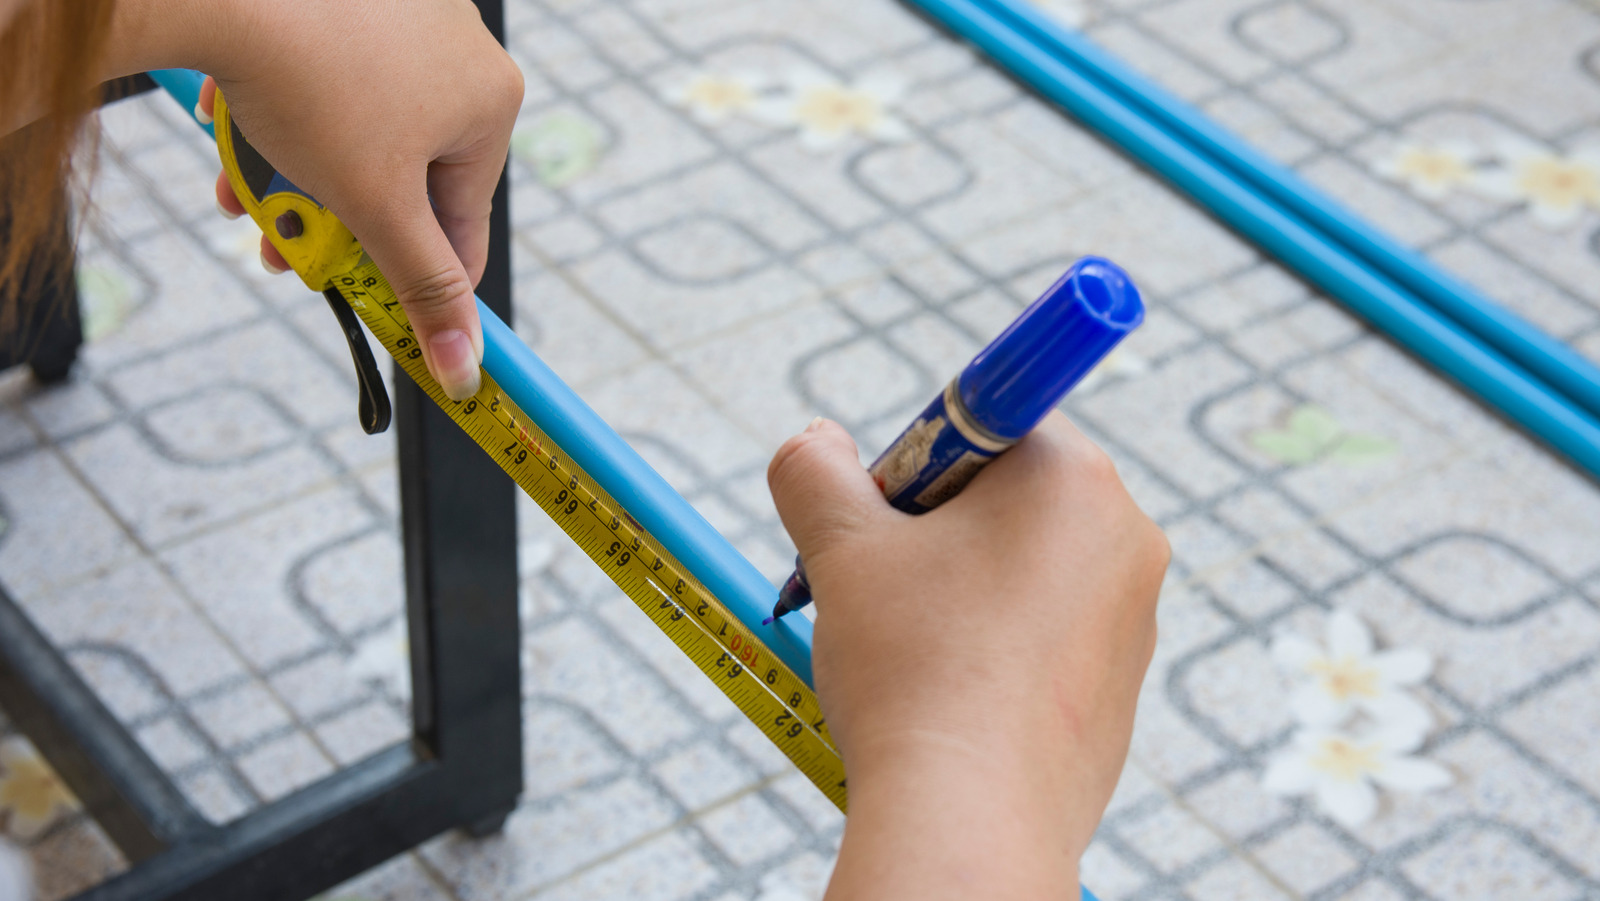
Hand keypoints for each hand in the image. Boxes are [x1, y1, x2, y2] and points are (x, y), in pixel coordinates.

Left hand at [124, 0, 522, 400]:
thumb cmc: (310, 87)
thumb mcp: (375, 209)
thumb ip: (423, 291)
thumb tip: (465, 371)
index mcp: (491, 103)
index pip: (463, 223)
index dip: (413, 277)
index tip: (371, 305)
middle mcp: (462, 52)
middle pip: (402, 177)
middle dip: (336, 220)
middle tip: (286, 246)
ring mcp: (407, 17)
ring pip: (358, 132)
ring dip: (300, 177)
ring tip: (249, 192)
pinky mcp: (350, 1)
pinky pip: (329, 79)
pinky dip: (287, 116)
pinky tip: (242, 129)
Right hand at [768, 415, 1167, 898]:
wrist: (971, 821)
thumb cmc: (912, 670)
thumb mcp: (841, 547)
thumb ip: (813, 471)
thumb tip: (814, 442)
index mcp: (1071, 477)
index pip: (988, 422)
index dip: (918, 463)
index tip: (885, 519)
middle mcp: (1126, 535)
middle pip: (1007, 496)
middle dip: (936, 530)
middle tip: (884, 587)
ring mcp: (1134, 617)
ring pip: (1023, 570)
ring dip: (961, 591)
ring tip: (913, 652)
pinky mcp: (1124, 685)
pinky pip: (1046, 637)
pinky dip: (995, 649)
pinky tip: (950, 695)